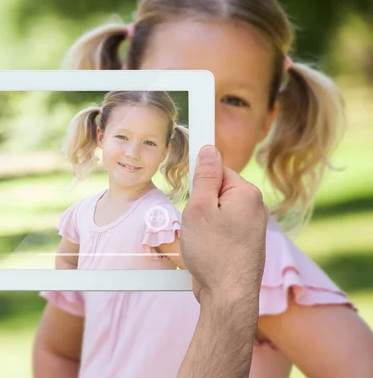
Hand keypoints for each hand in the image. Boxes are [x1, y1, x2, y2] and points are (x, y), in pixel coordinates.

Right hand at [180, 145, 267, 303]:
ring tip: (201, 241)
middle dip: (201, 205)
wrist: (228, 296)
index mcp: (247, 194)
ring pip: (218, 213)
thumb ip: (205, 177)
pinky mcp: (245, 244)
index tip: (191, 194)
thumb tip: (209, 150)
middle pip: (218, 192)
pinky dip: (211, 237)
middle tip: (195, 223)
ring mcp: (252, 228)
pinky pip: (222, 230)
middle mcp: (255, 208)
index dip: (200, 182)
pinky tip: (206, 251)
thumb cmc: (214, 253)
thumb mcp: (199, 208)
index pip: (219, 170)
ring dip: (204, 223)